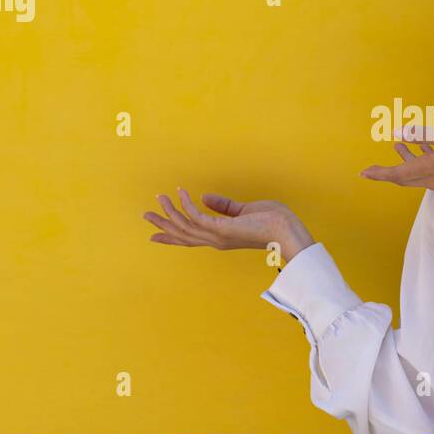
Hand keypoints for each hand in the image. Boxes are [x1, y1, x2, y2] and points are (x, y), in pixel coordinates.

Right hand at [143, 189, 313, 260]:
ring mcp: (218, 236)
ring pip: (185, 226)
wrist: (287, 229)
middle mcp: (216, 240)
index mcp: (220, 238)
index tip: (154, 235)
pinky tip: (180, 192)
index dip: (172, 236)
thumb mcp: (244, 211)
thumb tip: (204, 197)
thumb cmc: (272, 221)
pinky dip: (185, 204)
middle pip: (182, 235)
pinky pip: (196, 216)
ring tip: (160, 197)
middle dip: (163, 225)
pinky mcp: (222, 228)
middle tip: (145, 215)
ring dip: (170, 211)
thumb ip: (224, 206)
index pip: (191, 238)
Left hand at [360, 125, 433, 190]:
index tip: (363, 172)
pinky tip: (424, 148)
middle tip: (372, 167)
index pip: (397, 174)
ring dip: (405, 162)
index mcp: (430, 167)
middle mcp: (432, 178)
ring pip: (416, 174)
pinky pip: (428, 173)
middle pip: (404, 178)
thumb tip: (397, 133)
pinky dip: (420, 161)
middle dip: (387, 171)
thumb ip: (423, 134)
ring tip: (398, 145)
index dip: (379, 173)